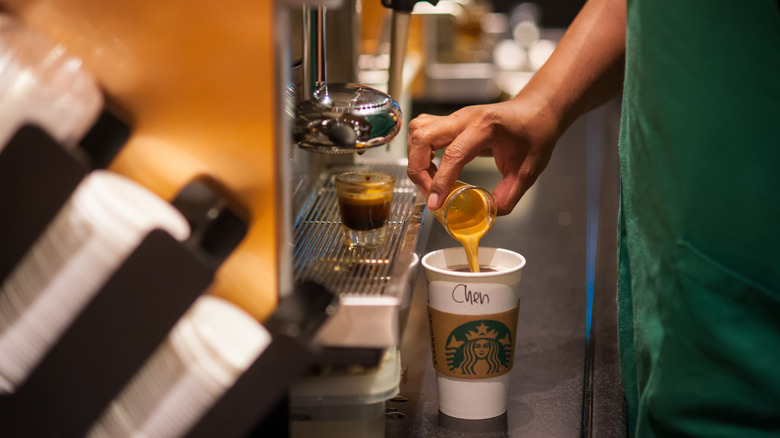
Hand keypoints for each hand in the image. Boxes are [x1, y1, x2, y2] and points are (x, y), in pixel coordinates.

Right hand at [406, 95, 560, 215]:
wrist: (537, 111)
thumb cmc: (535, 133)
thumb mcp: (528, 169)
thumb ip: (508, 194)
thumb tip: (487, 213)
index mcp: (486, 125)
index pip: (453, 153)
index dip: (440, 181)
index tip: (435, 203)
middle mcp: (465, 117)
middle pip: (423, 136)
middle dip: (418, 169)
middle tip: (429, 193)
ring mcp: (455, 117)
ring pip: (418, 131)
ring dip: (416, 159)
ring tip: (430, 181)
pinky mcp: (451, 122)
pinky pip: (423, 131)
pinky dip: (420, 152)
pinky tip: (434, 168)